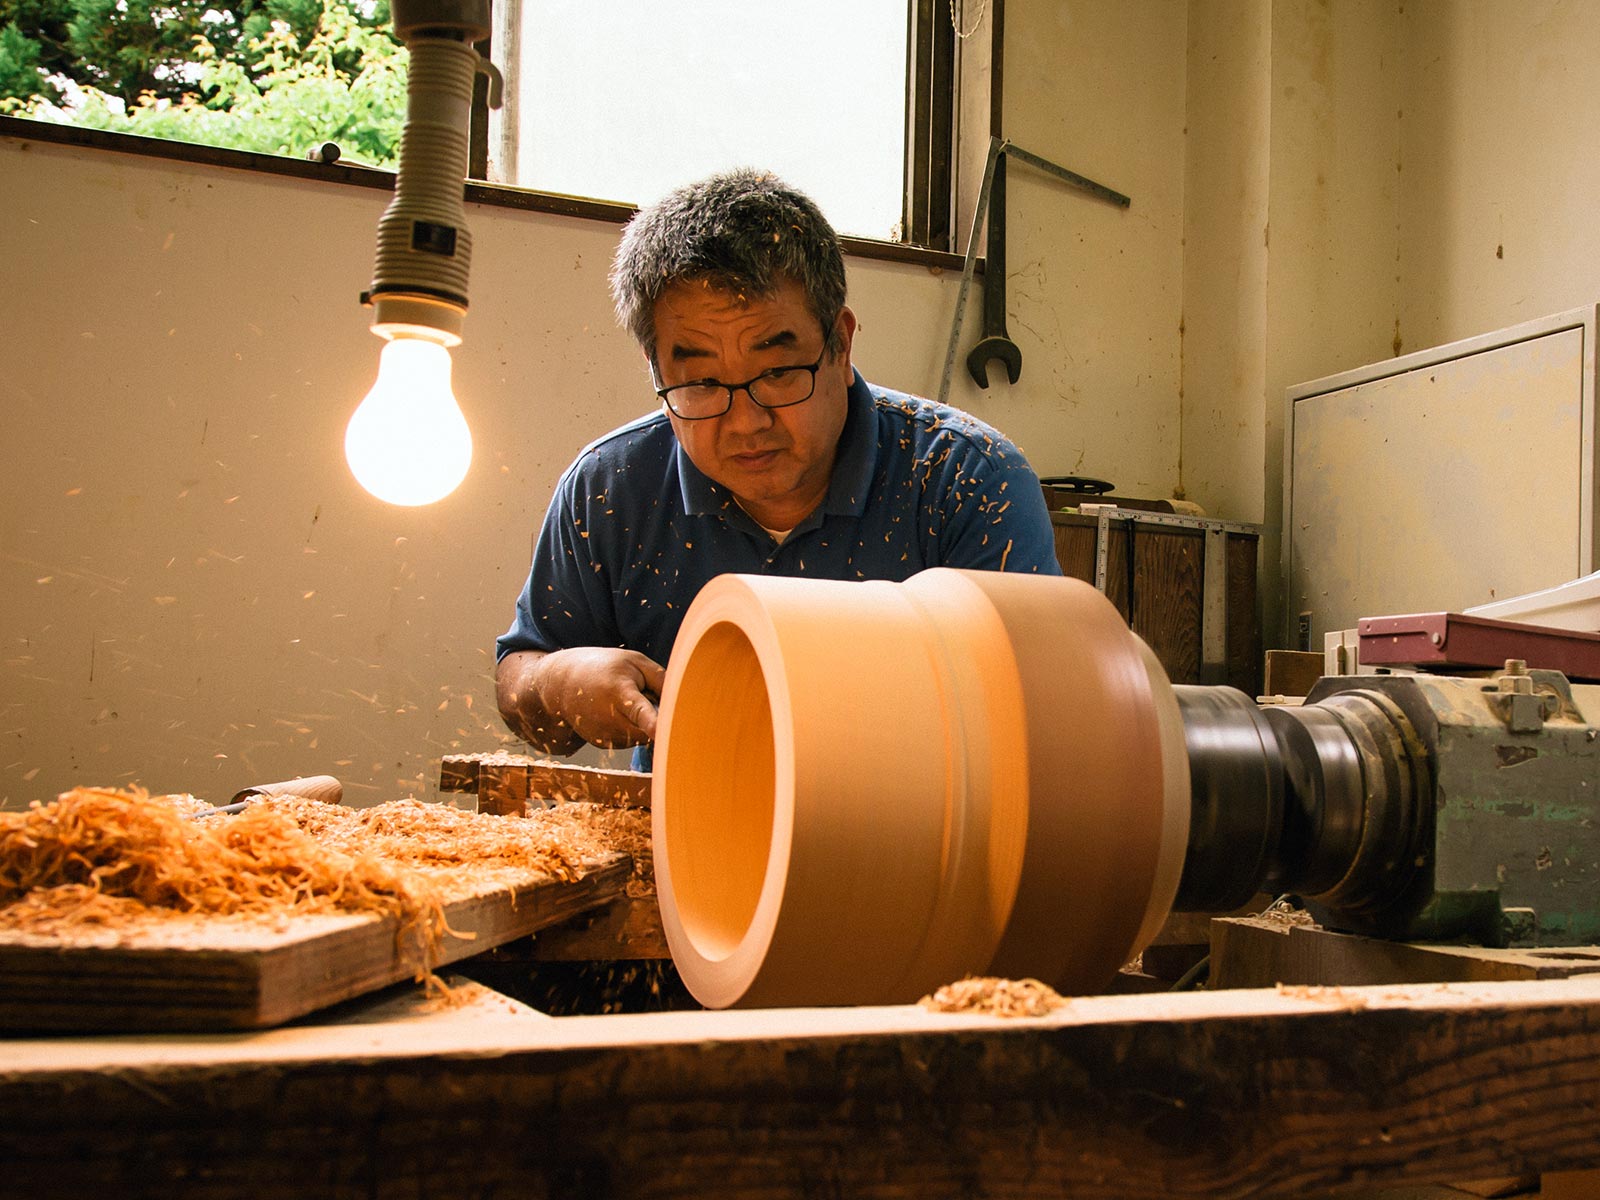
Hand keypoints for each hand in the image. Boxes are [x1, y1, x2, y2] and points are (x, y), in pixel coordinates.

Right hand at [497, 647, 665, 750]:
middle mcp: (611, 719)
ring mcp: (605, 736)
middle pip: (652, 728)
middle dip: (655, 714)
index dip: (652, 723)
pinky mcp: (604, 745)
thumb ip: (662, 679)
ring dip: (642, 722)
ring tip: (622, 701)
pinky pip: (632, 740)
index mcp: (619, 692)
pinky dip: (631, 728)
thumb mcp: (634, 662)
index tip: (662, 732)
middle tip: (639, 693)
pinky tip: (614, 712)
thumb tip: (685, 702)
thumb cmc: (604, 668)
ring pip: (644, 736)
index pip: (640, 711)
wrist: (560, 684)